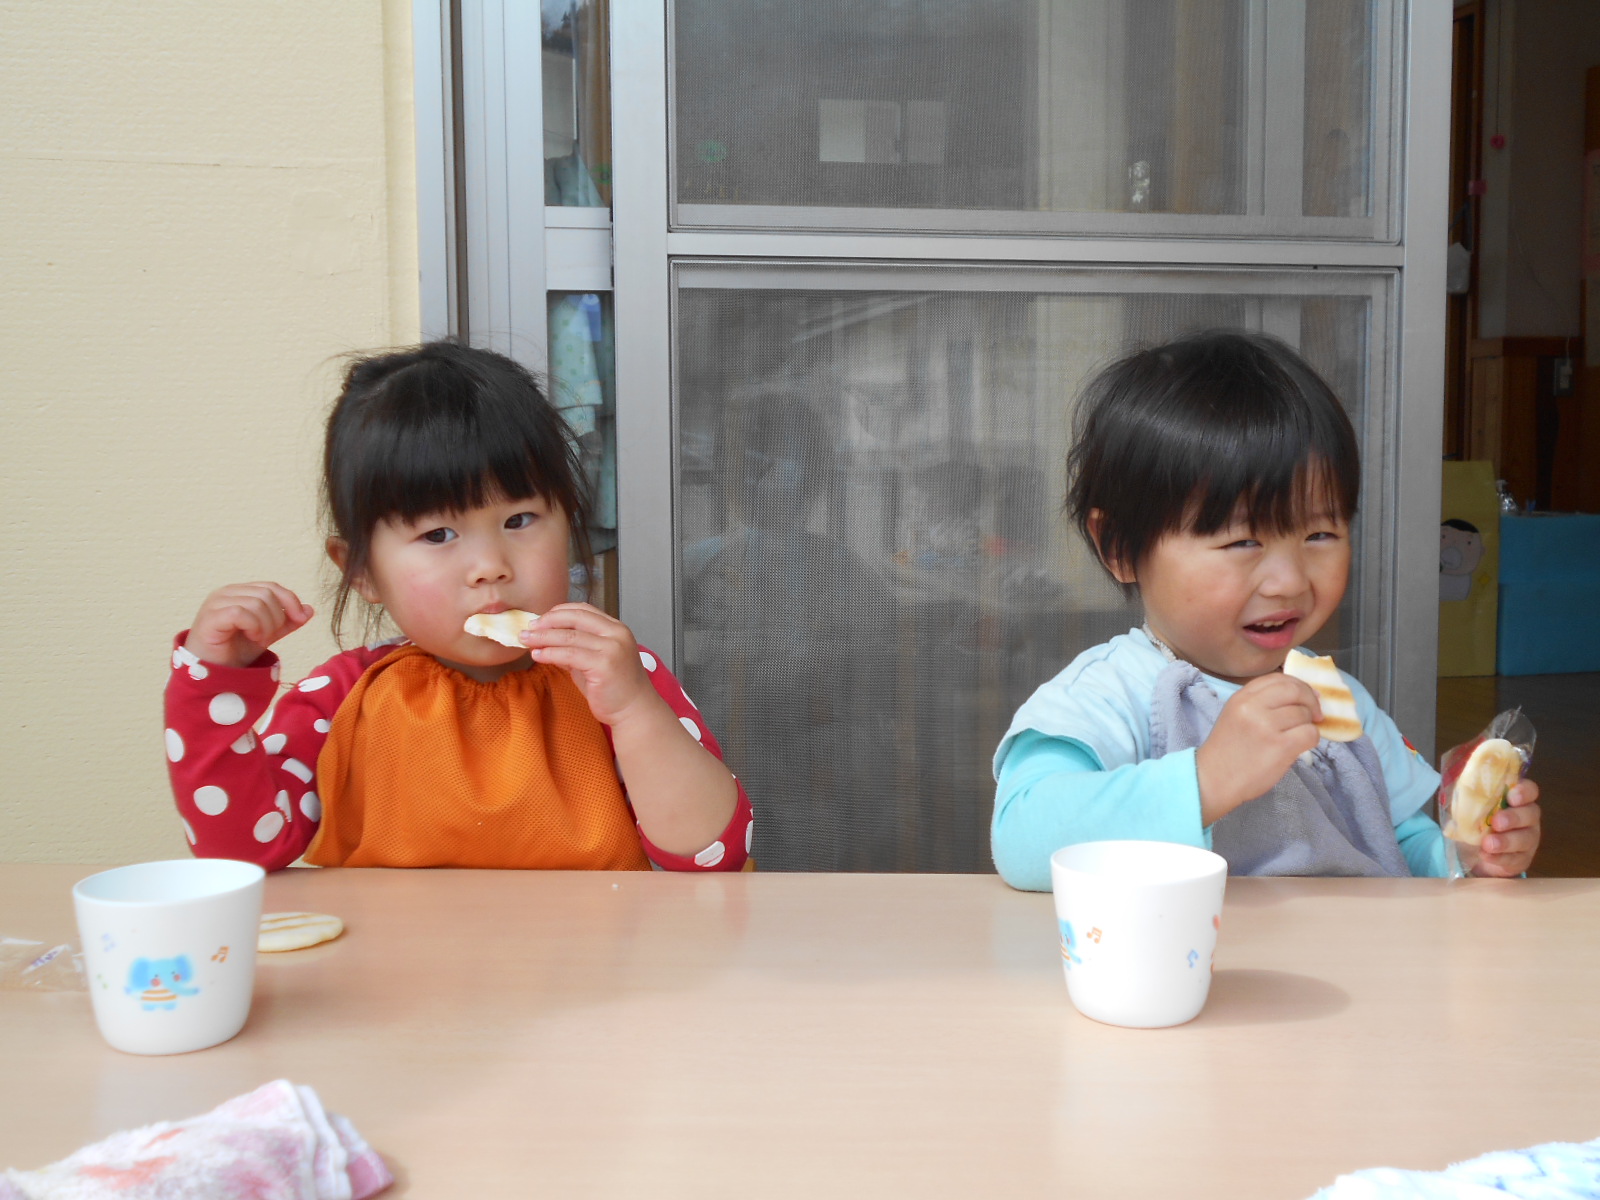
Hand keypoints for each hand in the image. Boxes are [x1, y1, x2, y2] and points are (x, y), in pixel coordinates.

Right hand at [184, 582, 313, 667]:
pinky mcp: (210, 617)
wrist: (214, 672)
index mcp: (240, 592)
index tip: (301, 618)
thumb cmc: (235, 651)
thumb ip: (286, 622)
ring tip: (257, 638)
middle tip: (267, 636)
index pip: (272, 587)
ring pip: (256, 602)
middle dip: (276, 617)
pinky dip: (253, 626)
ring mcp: (216, 603)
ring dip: (265, 625)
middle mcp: (227, 593)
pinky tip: (250, 637)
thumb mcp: (267, 634)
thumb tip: (309, 610)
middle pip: (267, 593)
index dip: (290, 601)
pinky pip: (240, 612)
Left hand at [520, 603, 660, 728]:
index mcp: (616, 628)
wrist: (635, 711)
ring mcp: (612, 648)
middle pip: (575, 618)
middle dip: (547, 622)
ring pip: (569, 636)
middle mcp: (617, 634)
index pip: (584, 610)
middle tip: (528, 629)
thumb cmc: (615, 688)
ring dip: (543, 637)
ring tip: (526, 640)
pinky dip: (550, 653)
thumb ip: (575, 647)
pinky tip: (538, 655)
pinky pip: (569, 655)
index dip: (558, 612)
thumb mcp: (594, 660)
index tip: (540, 620)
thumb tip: (547, 640)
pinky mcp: (604, 665)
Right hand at [1195, 673, 1322, 825]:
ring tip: (1297, 735)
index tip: (1306, 698)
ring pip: (1304, 714)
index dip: (1298, 685)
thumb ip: (1261, 702)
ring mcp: (1266, 726)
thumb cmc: (1228, 750)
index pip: (1278, 678)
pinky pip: (1310, 733)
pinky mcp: (1280, 746)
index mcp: (1241, 698)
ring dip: (1308, 724)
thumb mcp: (1236, 715)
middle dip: (1311, 700)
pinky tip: (1300, 746)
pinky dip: (1311, 739)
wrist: (1214, 780)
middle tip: (1315, 714)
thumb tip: (1303, 696)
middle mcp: (1253, 707)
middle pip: (1295, 690)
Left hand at [1470, 779, 1541, 876]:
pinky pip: (1515, 858)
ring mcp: (1528, 839)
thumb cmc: (1478, 821)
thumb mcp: (1472, 808)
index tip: (1512, 795)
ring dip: (1506, 841)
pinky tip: (1486, 855)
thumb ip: (1470, 798)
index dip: (1524, 791)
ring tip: (1488, 843)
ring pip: (1525, 838)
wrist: (1478, 852)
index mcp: (1517, 800)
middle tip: (1497, 822)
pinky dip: (1499, 858)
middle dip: (1514, 817)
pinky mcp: (1523, 858)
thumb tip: (1458, 793)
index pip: (1529, 790)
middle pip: (1530, 814)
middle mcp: (1528, 817)